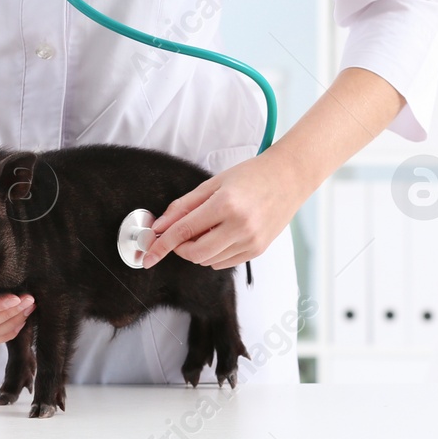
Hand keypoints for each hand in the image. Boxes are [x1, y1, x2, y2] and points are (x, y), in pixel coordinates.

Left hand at [141, 149, 306, 270]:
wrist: (289, 178)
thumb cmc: (252, 175)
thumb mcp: (213, 183)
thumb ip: (184, 206)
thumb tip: (160, 226)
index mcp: (226, 204)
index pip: (184, 231)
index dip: (162, 244)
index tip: (148, 254)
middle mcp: (240, 226)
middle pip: (195, 253)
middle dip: (179, 248)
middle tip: (178, 235)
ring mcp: (251, 241)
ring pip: (208, 260)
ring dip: (197, 250)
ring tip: (208, 227)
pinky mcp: (257, 250)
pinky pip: (224, 262)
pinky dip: (214, 253)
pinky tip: (221, 234)